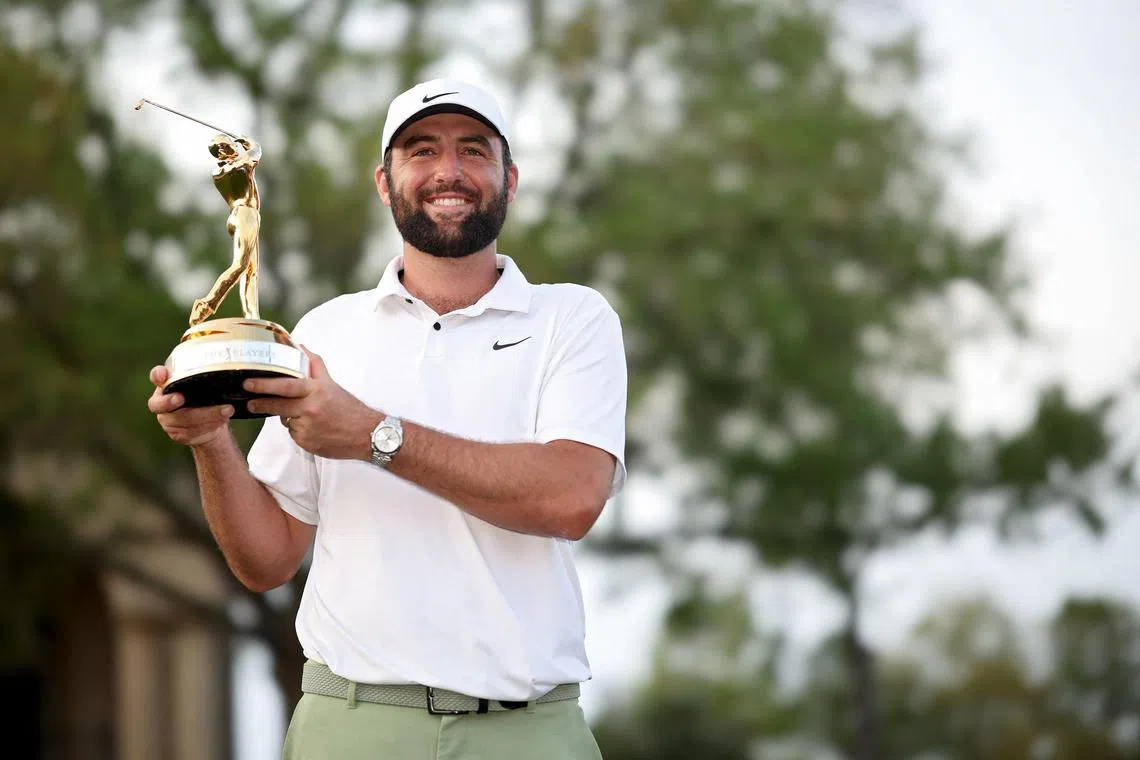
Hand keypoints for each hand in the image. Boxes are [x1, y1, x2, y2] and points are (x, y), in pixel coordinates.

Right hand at [147, 365, 233, 446]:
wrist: (210, 422)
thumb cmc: (204, 396)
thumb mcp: (205, 382)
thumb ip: (204, 372)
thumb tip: (222, 353)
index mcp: (166, 385)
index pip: (156, 377)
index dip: (157, 376)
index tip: (162, 375)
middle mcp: (161, 403)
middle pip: (161, 404)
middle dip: (170, 402)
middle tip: (181, 398)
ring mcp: (168, 421)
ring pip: (182, 420)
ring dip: (205, 415)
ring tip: (226, 410)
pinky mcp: (179, 435)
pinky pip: (192, 432)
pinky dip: (209, 426)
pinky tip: (222, 421)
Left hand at [245, 347, 380, 460]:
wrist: (366, 434)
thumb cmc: (349, 408)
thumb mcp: (331, 384)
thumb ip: (314, 365)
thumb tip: (300, 346)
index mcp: (316, 391)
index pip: (285, 386)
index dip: (264, 385)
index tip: (248, 383)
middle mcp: (311, 409)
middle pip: (277, 406)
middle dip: (261, 404)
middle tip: (250, 403)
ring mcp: (308, 428)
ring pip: (286, 421)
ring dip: (288, 417)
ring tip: (306, 416)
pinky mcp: (306, 443)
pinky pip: (294, 434)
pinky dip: (298, 431)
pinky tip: (313, 428)